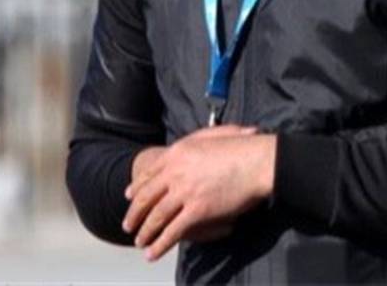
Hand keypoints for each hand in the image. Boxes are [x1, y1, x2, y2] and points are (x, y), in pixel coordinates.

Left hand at [122, 124, 276, 261]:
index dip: (136, 188)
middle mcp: (175, 172)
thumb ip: (199, 139)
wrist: (258, 160)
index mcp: (178, 152)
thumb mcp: (215, 134)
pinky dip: (160, 244)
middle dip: (134, 213)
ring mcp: (185, 192)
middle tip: (128, 225)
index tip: (129, 197)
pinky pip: (173, 231)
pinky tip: (154, 252)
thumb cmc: (245, 146)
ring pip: (156, 216)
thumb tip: (195, 143)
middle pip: (146, 197)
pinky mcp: (197, 210)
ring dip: (145, 232)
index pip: (149, 174)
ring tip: (140, 242)